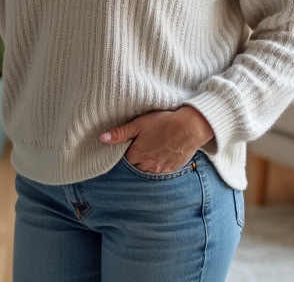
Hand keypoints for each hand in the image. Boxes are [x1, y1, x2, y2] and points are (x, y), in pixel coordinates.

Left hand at [99, 106, 214, 174]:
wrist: (191, 127)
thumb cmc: (164, 122)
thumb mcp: (139, 124)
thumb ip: (120, 133)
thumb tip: (102, 138)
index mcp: (137, 155)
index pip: (125, 159)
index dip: (126, 151)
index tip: (130, 144)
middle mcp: (147, 165)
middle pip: (136, 166)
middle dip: (136, 157)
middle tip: (142, 144)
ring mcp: (160, 169)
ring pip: (148, 169)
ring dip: (147, 161)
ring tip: (152, 147)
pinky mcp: (172, 169)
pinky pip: (161, 170)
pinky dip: (159, 163)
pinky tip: (162, 152)